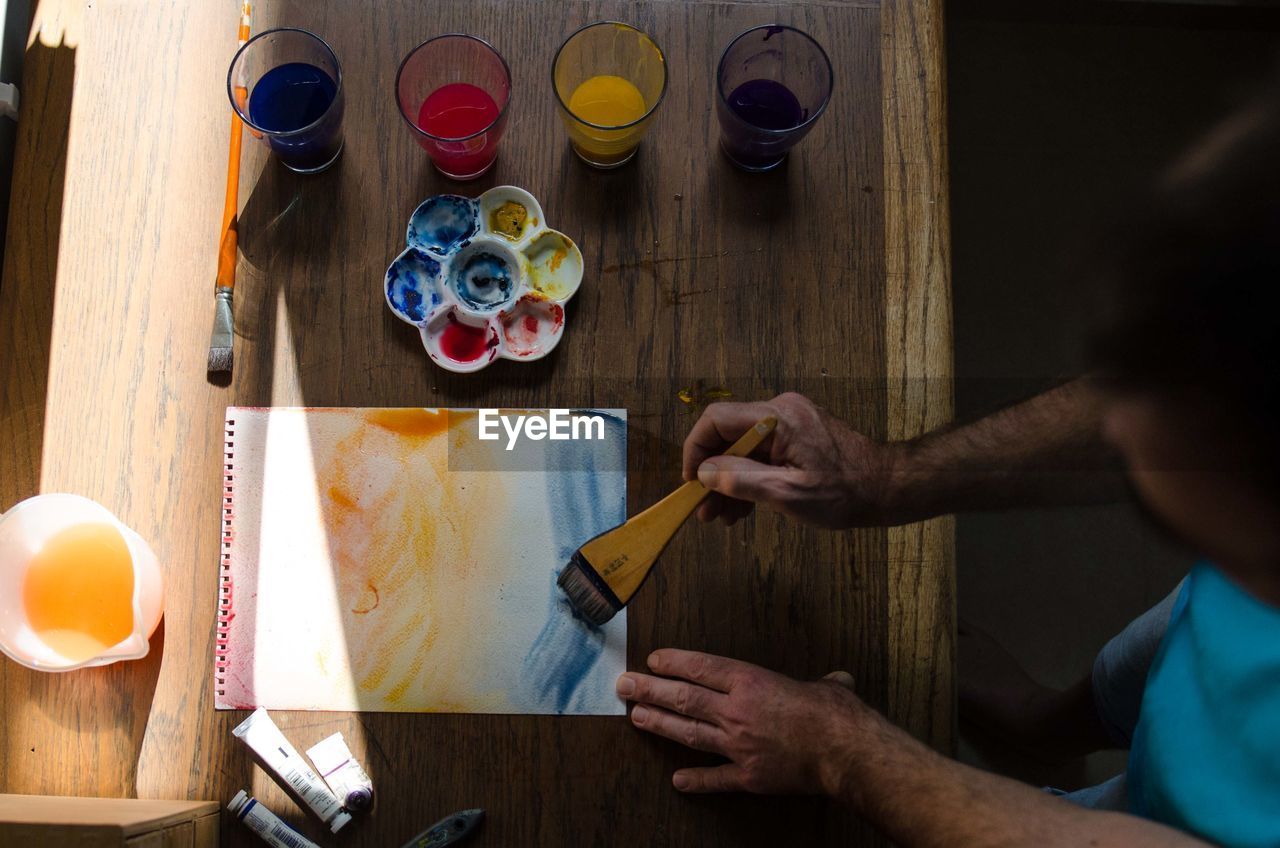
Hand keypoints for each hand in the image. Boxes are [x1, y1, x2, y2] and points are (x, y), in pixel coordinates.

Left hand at [617, 648, 879, 795]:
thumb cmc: (837, 714)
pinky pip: (715, 779)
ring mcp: (738, 745)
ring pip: (689, 733)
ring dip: (659, 724)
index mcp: (752, 681)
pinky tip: (677, 781)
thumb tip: (836, 681)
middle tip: (624, 686)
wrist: (844, 752)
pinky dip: (696, 780)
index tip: (652, 659)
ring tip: (635, 717)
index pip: (702, 667)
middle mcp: (736, 711)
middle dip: (649, 690)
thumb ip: (824, 682)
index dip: (674, 662)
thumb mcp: (828, 686)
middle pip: (683, 698)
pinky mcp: (747, 777)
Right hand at [682, 393, 901, 527]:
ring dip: (728, 481)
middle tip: (704, 510)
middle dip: (712, 473)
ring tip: (721, 517)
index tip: (691, 483)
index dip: (695, 450)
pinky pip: (760, 454)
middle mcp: (779, 411)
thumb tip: (703, 473)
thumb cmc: (844, 493)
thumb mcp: (788, 493)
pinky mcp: (795, 438)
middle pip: (727, 436)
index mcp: (777, 417)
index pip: (716, 420)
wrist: (886, 489)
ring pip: (742, 449)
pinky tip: (741, 509)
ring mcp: (788, 423)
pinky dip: (748, 479)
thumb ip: (742, 480)